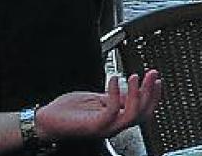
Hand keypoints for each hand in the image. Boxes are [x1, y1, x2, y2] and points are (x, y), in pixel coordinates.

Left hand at [35, 71, 161, 141]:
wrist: (45, 120)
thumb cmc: (66, 111)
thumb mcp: (96, 99)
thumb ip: (114, 97)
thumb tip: (130, 89)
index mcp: (115, 119)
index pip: (142, 111)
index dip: (153, 96)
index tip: (156, 79)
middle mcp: (113, 126)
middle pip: (142, 114)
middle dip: (150, 93)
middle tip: (152, 74)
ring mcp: (105, 127)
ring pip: (132, 115)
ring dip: (137, 94)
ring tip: (135, 76)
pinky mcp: (95, 125)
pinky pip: (112, 110)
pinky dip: (116, 93)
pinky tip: (114, 79)